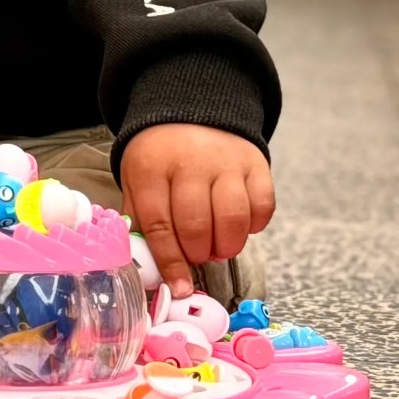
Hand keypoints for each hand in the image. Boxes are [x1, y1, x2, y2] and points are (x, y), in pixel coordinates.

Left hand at [121, 123, 274, 298]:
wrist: (191, 111)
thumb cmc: (160, 156)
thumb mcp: (136, 180)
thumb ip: (140, 219)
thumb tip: (144, 265)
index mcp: (151, 169)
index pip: (160, 225)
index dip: (170, 262)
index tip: (179, 287)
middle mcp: (189, 164)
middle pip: (197, 226)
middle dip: (197, 253)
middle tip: (197, 256)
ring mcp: (226, 162)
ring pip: (233, 219)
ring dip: (226, 245)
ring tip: (217, 247)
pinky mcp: (255, 163)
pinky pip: (262, 207)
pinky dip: (253, 226)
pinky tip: (239, 225)